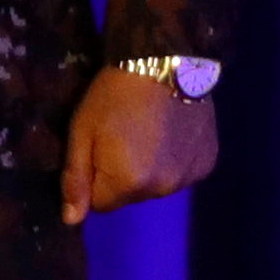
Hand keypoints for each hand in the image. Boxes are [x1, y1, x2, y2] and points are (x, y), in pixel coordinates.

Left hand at [62, 66, 217, 225]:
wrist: (165, 58)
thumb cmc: (114, 94)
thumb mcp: (82, 132)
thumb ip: (76, 179)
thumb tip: (72, 221)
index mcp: (129, 184)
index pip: (101, 204)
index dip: (95, 176)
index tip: (100, 146)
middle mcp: (163, 188)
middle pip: (131, 196)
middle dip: (122, 175)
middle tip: (124, 135)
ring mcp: (189, 176)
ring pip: (158, 186)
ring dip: (151, 169)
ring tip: (149, 131)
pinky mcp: (208, 162)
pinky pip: (182, 173)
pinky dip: (175, 159)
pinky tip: (172, 132)